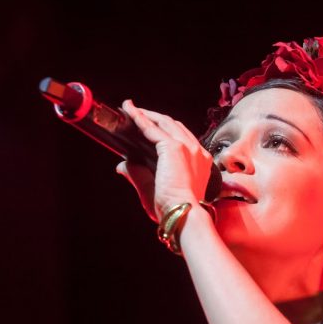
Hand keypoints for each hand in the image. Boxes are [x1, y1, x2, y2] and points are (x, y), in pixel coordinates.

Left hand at [115, 100, 212, 221]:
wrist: (183, 214)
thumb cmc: (174, 208)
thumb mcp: (154, 189)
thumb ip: (139, 174)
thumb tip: (122, 165)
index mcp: (200, 163)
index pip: (183, 138)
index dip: (165, 129)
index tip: (150, 126)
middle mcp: (198, 152)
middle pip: (174, 125)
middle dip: (154, 117)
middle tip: (136, 112)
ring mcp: (188, 147)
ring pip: (164, 122)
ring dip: (146, 114)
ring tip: (130, 109)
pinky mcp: (175, 147)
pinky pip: (153, 128)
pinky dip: (140, 119)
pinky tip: (129, 113)